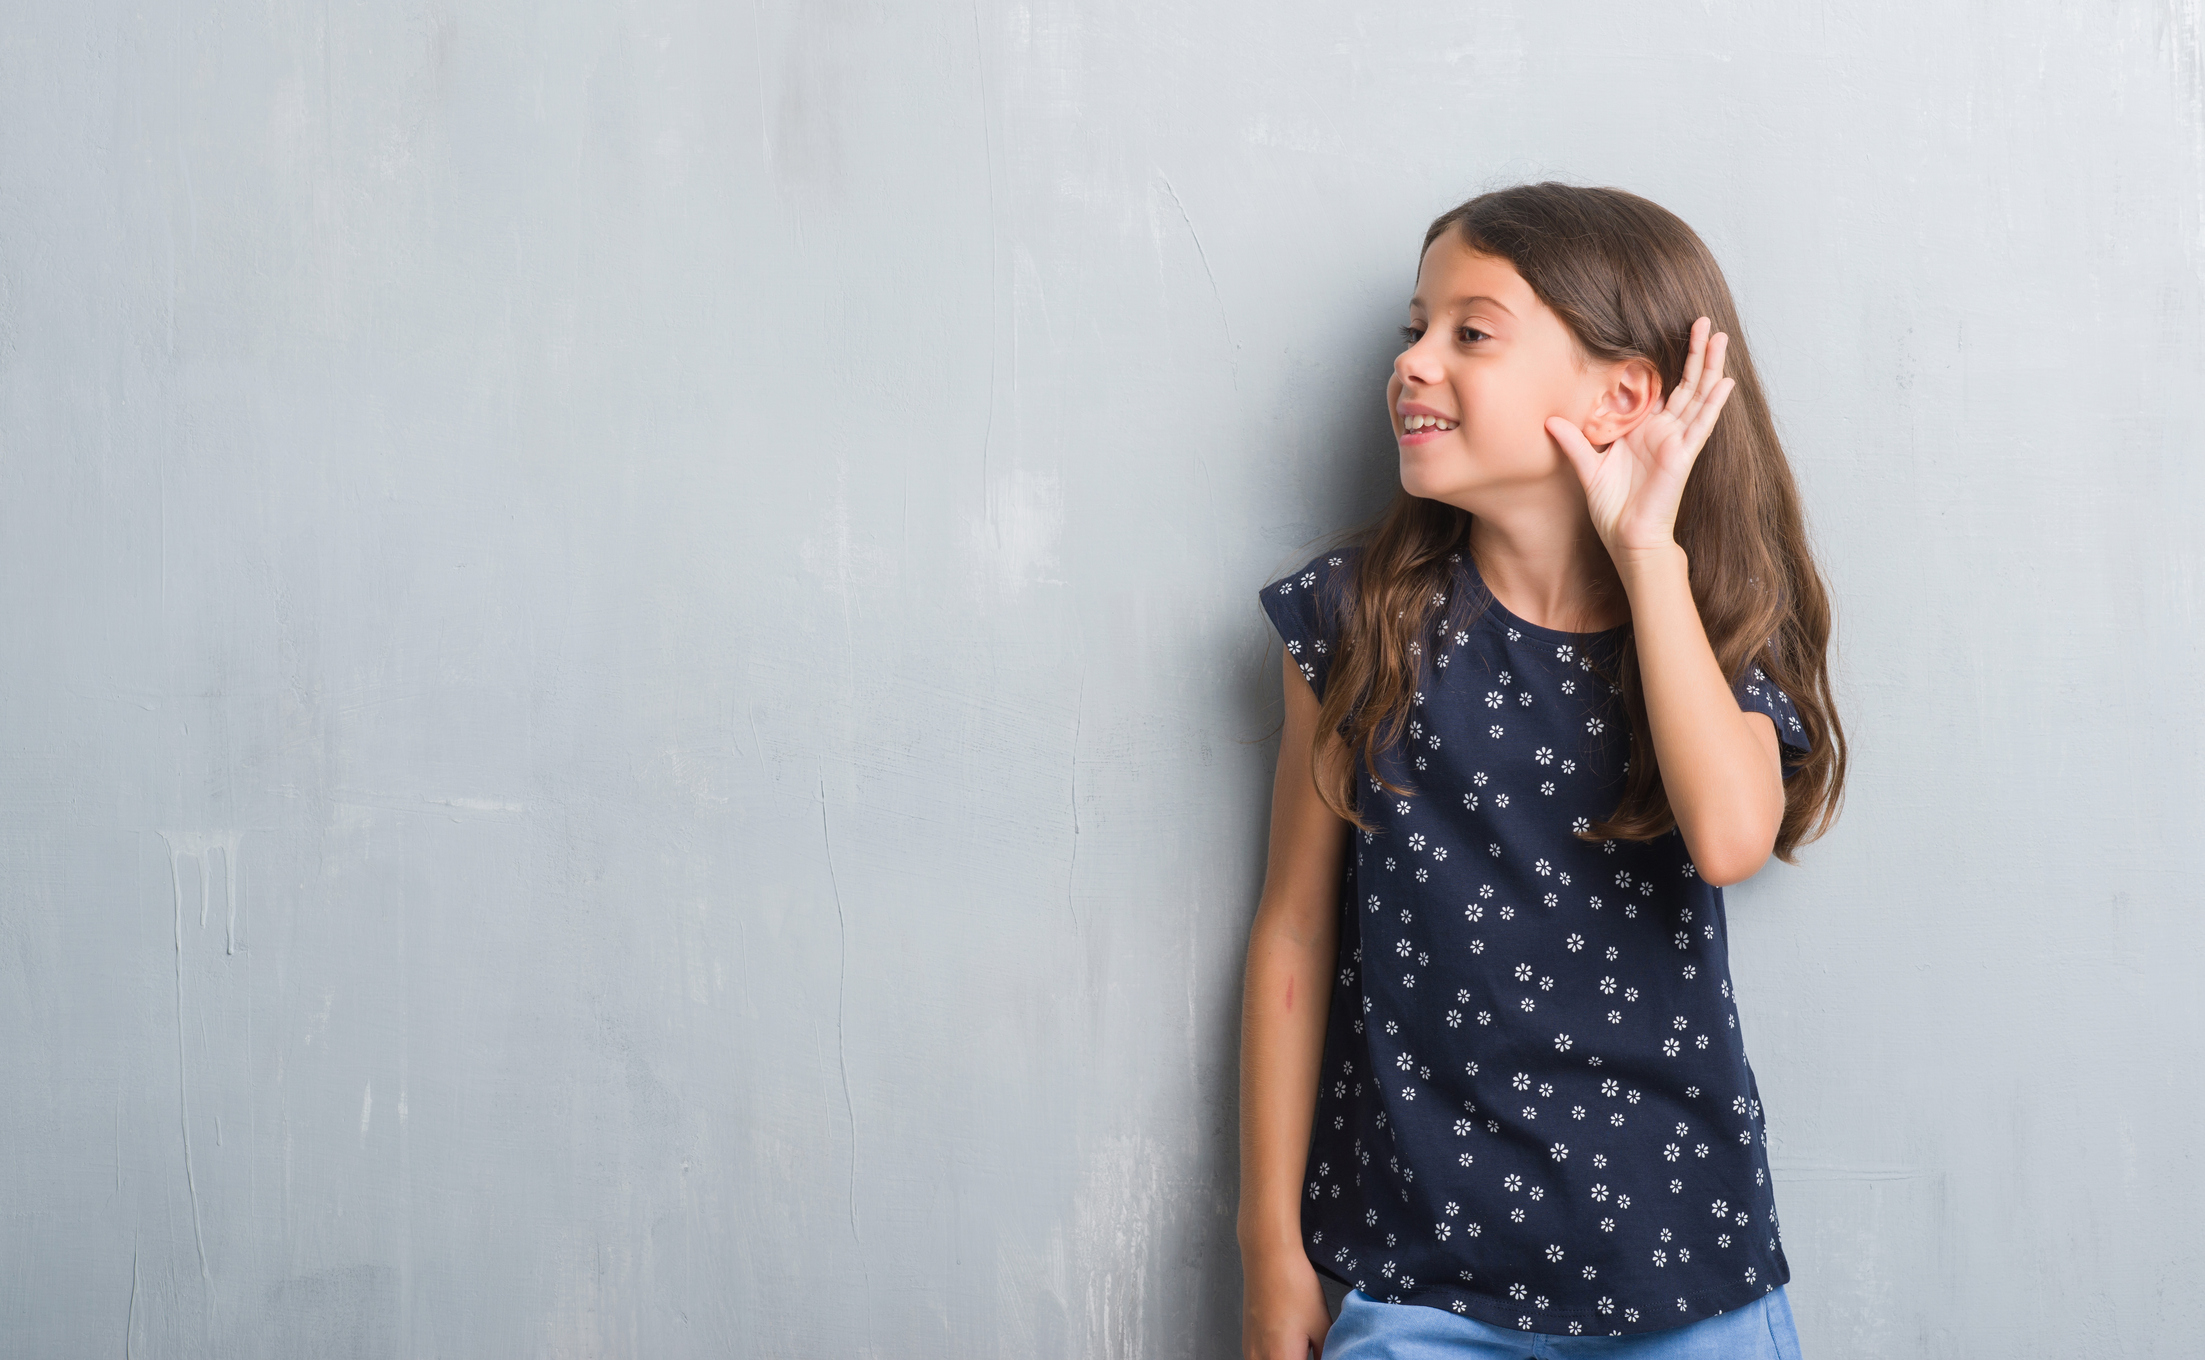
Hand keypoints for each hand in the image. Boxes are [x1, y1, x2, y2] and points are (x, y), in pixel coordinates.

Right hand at [1241, 1247, 1330, 1359]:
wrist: (1268, 1257)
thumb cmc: (1293, 1285)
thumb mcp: (1321, 1325)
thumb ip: (1327, 1355)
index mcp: (1281, 1359)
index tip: (1326, 1358)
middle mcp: (1259, 1359)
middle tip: (1319, 1354)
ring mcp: (1250, 1352)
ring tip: (1306, 1351)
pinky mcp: (1248, 1343)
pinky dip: (1277, 1359)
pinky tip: (1293, 1351)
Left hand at [1545, 316, 1735, 561]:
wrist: (1628, 538)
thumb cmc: (1613, 508)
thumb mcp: (1588, 468)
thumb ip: (1572, 441)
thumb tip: (1549, 419)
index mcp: (1644, 431)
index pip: (1662, 388)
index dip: (1669, 362)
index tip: (1672, 332)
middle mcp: (1665, 432)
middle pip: (1686, 384)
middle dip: (1696, 353)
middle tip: (1704, 320)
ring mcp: (1677, 442)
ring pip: (1698, 397)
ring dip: (1709, 367)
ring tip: (1720, 338)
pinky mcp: (1683, 456)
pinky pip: (1701, 426)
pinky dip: (1713, 404)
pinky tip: (1725, 382)